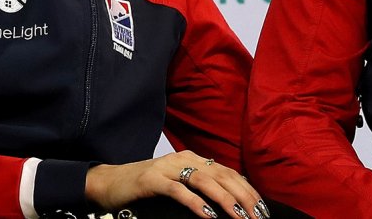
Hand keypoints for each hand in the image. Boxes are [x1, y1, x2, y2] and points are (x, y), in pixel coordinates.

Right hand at [84, 150, 268, 218]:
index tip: (262, 208)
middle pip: (221, 175)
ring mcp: (167, 167)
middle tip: (257, 215)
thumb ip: (200, 186)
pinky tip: (207, 215)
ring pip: (204, 181)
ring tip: (239, 216)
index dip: (247, 189)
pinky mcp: (152, 180)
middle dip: (243, 196)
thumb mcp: (177, 183)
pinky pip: (178, 190)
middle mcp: (183, 158)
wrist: (110, 182)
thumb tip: (230, 200)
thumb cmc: (146, 187)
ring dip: (225, 199)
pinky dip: (195, 203)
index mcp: (193, 158)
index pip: (228, 172)